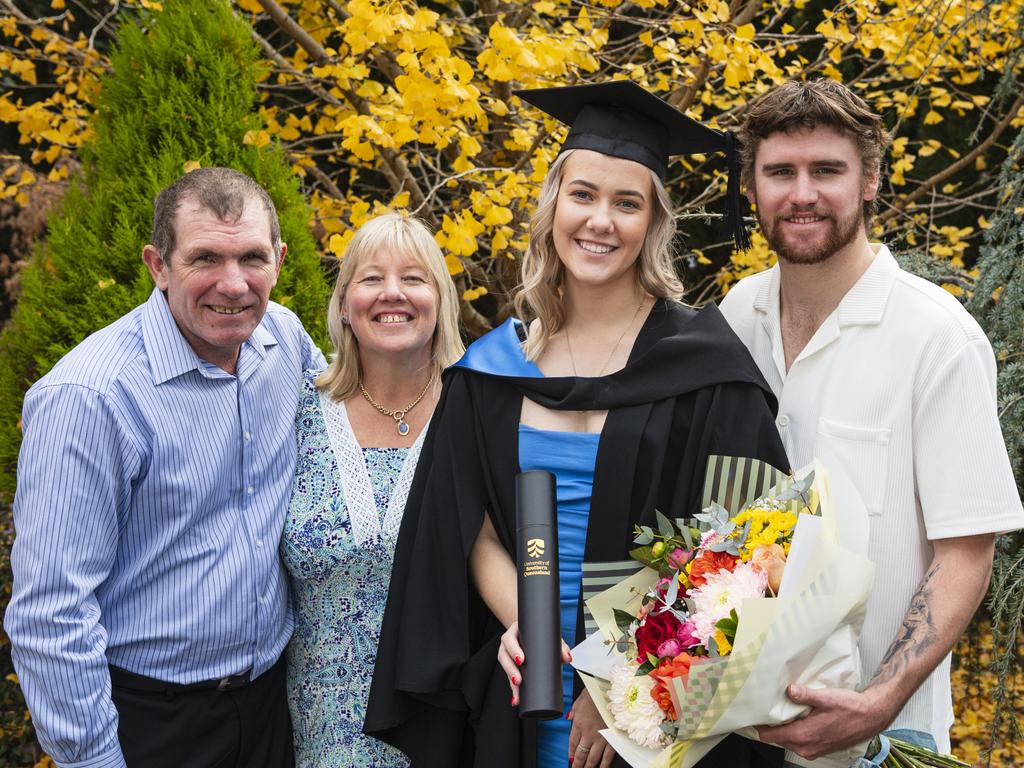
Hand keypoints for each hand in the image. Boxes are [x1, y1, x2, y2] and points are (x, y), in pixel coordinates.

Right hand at [497, 620, 570, 705]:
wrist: (535, 633)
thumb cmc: (540, 634)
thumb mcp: (549, 636)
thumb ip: (560, 646)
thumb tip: (567, 658)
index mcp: (515, 631)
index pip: (509, 639)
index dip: (513, 649)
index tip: (521, 660)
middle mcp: (508, 643)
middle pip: (503, 655)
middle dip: (510, 669)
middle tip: (518, 680)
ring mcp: (508, 654)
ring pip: (504, 668)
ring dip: (510, 682)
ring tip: (517, 693)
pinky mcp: (510, 666)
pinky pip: (508, 677)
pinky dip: (513, 689)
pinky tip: (516, 698)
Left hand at [568, 688, 615, 766]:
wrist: (610, 690)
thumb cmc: (596, 692)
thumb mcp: (579, 700)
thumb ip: (573, 711)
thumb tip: (569, 718)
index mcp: (578, 723)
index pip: (572, 743)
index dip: (571, 753)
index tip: (570, 759)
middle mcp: (588, 733)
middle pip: (581, 754)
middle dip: (578, 764)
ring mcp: (601, 737)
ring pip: (593, 758)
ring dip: (589, 766)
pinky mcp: (613, 738)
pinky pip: (608, 755)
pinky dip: (604, 764)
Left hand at [756, 684, 891, 759]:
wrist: (871, 717)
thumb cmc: (850, 708)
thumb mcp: (825, 698)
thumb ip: (804, 695)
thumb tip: (789, 690)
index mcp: (803, 736)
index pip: (769, 736)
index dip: (759, 725)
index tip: (754, 713)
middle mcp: (806, 747)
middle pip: (776, 738)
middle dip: (771, 724)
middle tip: (769, 706)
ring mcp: (812, 750)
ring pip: (788, 739)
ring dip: (784, 727)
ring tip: (785, 709)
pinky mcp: (819, 748)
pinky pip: (799, 741)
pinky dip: (795, 730)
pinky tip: (799, 715)